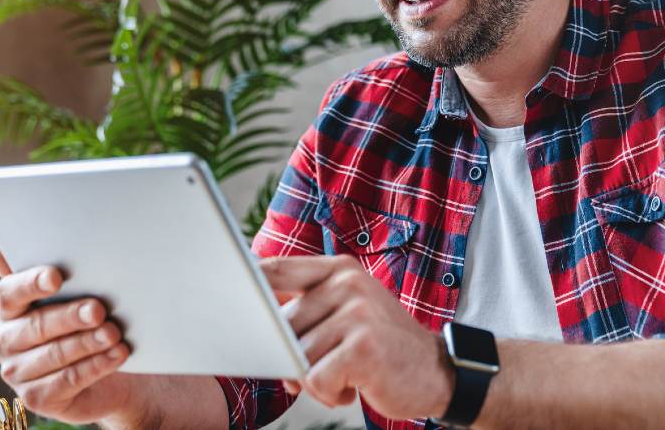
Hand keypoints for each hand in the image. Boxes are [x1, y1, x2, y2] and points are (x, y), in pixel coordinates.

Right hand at [0, 239, 142, 424]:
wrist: (109, 366)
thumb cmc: (85, 319)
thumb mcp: (71, 290)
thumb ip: (40, 267)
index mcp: (8, 308)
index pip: (8, 293)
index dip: (31, 284)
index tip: (57, 276)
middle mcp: (5, 340)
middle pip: (36, 326)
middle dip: (70, 316)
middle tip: (99, 309)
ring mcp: (18, 373)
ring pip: (54, 355)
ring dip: (87, 343)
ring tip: (114, 332)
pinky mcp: (37, 399)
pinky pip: (68, 381)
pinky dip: (96, 366)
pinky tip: (118, 353)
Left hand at [261, 255, 454, 419]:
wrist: (437, 371)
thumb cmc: (382, 345)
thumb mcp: (349, 310)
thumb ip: (307, 306)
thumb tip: (251, 320)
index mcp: (340, 270)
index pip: (277, 269)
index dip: (247, 286)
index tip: (226, 299)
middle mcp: (348, 284)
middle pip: (281, 326)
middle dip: (292, 357)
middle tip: (326, 365)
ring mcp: (357, 313)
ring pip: (297, 357)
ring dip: (315, 381)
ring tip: (346, 375)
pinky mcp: (363, 347)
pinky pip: (315, 379)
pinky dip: (330, 394)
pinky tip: (355, 387)